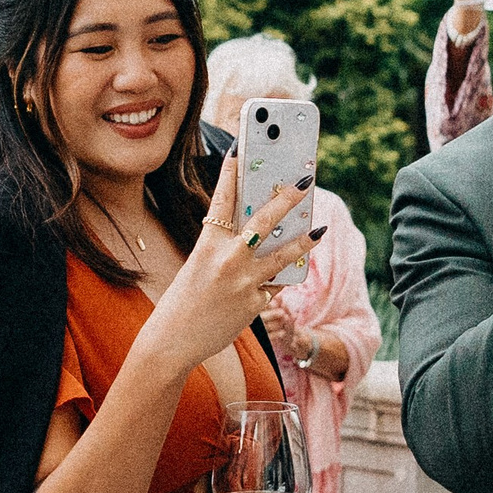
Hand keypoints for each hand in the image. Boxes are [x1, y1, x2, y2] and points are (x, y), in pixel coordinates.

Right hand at [138, 153, 318, 376]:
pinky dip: (283, 276)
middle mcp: (228, 260)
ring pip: (283, 255)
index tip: (239, 151)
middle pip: (264, 221)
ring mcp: (244, 282)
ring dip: (304, 239)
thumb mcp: (198, 267)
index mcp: (207, 246)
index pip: (222, 201)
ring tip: (319, 228)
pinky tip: (294, 267)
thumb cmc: (182, 302)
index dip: (230, 174)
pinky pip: (276, 284)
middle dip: (287, 199)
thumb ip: (223, 250)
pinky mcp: (254, 304)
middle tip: (304, 183)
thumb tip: (255, 235)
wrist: (173, 341)